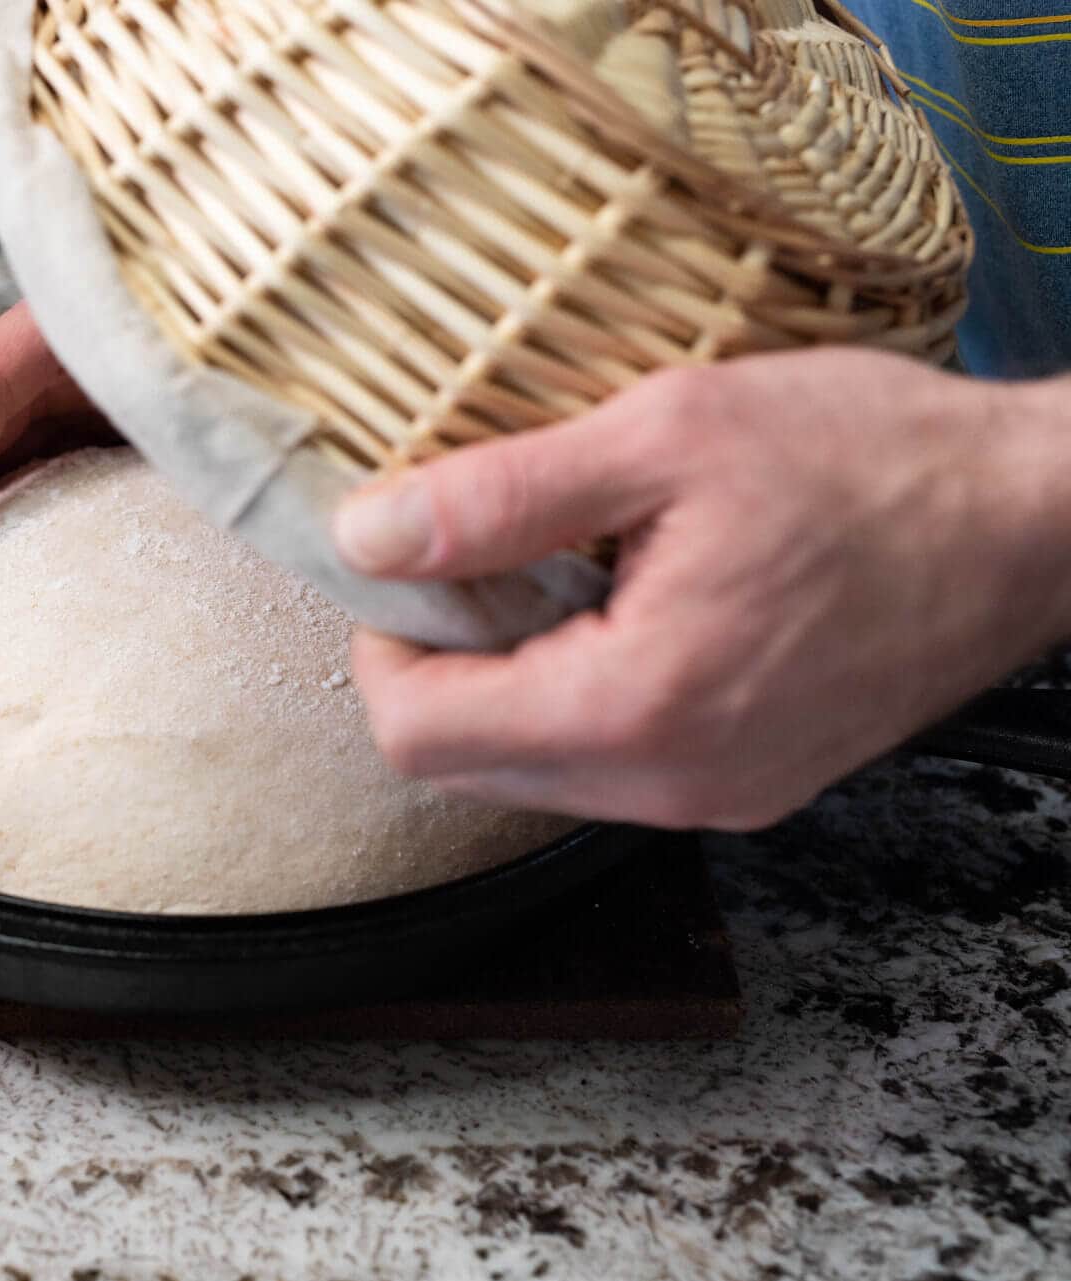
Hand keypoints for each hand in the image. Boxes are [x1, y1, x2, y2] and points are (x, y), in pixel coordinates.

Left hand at [331, 349, 1070, 829]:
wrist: (1033, 515)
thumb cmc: (873, 461)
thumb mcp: (667, 436)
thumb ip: (500, 497)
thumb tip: (369, 535)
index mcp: (636, 709)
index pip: (419, 734)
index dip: (383, 644)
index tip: (408, 563)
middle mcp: (671, 785)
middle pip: (464, 766)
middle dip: (438, 665)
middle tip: (479, 558)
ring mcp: (715, 797)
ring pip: (532, 770)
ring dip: (509, 678)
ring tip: (561, 571)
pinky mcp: (748, 782)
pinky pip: (609, 764)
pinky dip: (578, 693)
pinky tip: (620, 606)